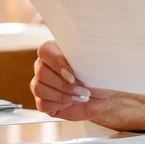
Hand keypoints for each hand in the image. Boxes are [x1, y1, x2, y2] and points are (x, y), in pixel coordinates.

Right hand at [30, 40, 144, 131]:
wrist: (105, 96)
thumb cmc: (101, 75)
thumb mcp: (98, 61)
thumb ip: (89, 52)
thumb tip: (93, 39)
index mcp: (56, 51)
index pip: (45, 51)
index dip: (57, 64)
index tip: (73, 75)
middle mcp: (45, 66)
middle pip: (41, 72)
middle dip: (63, 84)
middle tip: (82, 90)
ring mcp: (42, 84)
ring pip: (40, 89)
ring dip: (62, 95)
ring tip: (80, 96)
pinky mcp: (44, 101)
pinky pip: (42, 104)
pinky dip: (59, 105)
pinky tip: (72, 102)